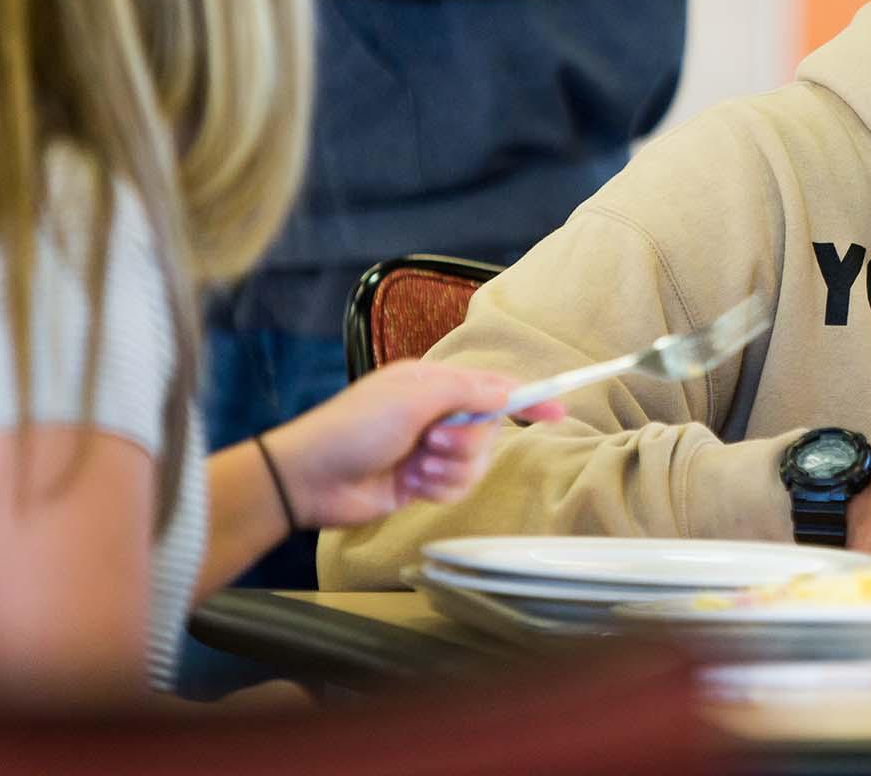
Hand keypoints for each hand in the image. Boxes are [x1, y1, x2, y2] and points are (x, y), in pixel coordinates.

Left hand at [262, 360, 565, 527]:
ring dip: (449, 468)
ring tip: (416, 465)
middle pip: (488, 430)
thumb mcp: (415, 396)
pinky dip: (438, 487)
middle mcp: (436, 413)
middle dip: (466, 442)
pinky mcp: (423, 482)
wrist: (311, 478)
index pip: (494, 387)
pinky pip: (457, 487)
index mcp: (434, 382)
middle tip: (431, 442)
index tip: (558, 411)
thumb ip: (468, 392)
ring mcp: (429, 449)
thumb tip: (507, 392)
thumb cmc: (356, 426)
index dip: (527, 398)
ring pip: (475, 462)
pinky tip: (410, 484)